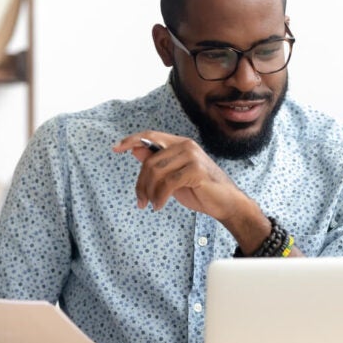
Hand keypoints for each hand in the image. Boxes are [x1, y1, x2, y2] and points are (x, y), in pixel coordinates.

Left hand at [113, 132, 244, 220]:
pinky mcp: (196, 170)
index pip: (150, 136)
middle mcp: (186, 145)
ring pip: (156, 172)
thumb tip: (135, 149)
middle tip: (141, 201)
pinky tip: (160, 206)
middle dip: (141, 184)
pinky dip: (160, 197)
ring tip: (151, 205)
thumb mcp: (172, 176)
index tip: (115, 148)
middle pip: (150, 161)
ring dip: (149, 193)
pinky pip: (168, 183)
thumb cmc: (200, 190)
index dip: (131, 140)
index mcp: (180, 143)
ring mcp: (192, 156)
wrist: (226, 203)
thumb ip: (156, 162)